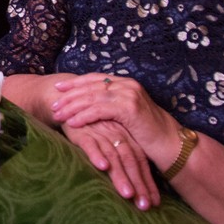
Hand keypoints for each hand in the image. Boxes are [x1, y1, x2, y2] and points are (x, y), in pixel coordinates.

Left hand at [50, 73, 181, 169]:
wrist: (170, 144)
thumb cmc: (147, 134)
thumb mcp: (126, 115)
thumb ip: (111, 106)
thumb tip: (88, 106)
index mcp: (125, 83)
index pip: (95, 79)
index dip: (75, 83)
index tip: (57, 88)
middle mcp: (127, 85)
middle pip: (91, 86)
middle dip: (69, 95)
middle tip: (52, 103)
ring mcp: (129, 94)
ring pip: (92, 97)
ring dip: (72, 106)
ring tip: (57, 114)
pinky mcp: (129, 108)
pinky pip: (99, 110)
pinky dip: (83, 116)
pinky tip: (71, 122)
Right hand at [61, 121, 159, 209]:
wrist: (68, 105)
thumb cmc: (91, 125)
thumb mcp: (110, 138)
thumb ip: (122, 155)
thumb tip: (134, 186)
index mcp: (127, 136)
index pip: (141, 161)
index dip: (148, 182)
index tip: (154, 204)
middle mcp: (116, 135)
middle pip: (131, 161)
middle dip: (138, 184)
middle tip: (144, 206)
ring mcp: (100, 132)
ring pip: (113, 155)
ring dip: (121, 176)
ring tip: (128, 194)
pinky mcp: (81, 132)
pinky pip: (90, 144)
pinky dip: (96, 154)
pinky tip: (102, 167)